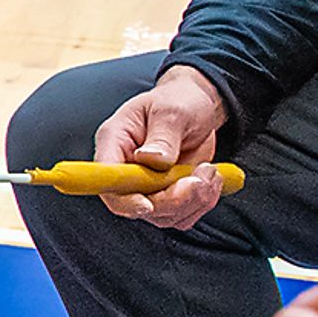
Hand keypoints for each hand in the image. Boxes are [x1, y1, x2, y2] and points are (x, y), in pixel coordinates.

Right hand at [90, 63, 231, 226]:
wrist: (197, 108)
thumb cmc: (179, 101)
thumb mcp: (172, 112)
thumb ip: (163, 137)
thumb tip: (152, 160)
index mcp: (115, 143)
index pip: (107, 181)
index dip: (124, 199)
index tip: (148, 204)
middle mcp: (125, 170)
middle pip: (137, 205)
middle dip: (174, 199)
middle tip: (201, 175)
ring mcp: (146, 187)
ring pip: (164, 215)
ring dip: (195, 199)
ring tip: (210, 170)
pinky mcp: (167, 196)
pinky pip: (182, 215)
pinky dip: (203, 202)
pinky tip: (210, 178)